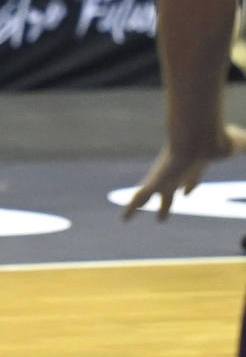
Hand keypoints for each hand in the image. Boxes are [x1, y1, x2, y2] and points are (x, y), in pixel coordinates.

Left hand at [121, 123, 245, 219]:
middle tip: (161, 215)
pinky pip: (140, 196)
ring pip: (150, 193)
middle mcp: (177, 171)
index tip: (186, 192)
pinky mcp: (155, 181)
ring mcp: (164, 177)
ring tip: (127, 215)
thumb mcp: (239, 142)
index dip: (189, 184)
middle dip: (166, 202)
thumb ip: (244, 142)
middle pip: (169, 190)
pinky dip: (131, 207)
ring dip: (141, 204)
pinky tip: (123, 218)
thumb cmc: (217, 140)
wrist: (199, 138)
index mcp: (194, 166)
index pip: (191, 178)